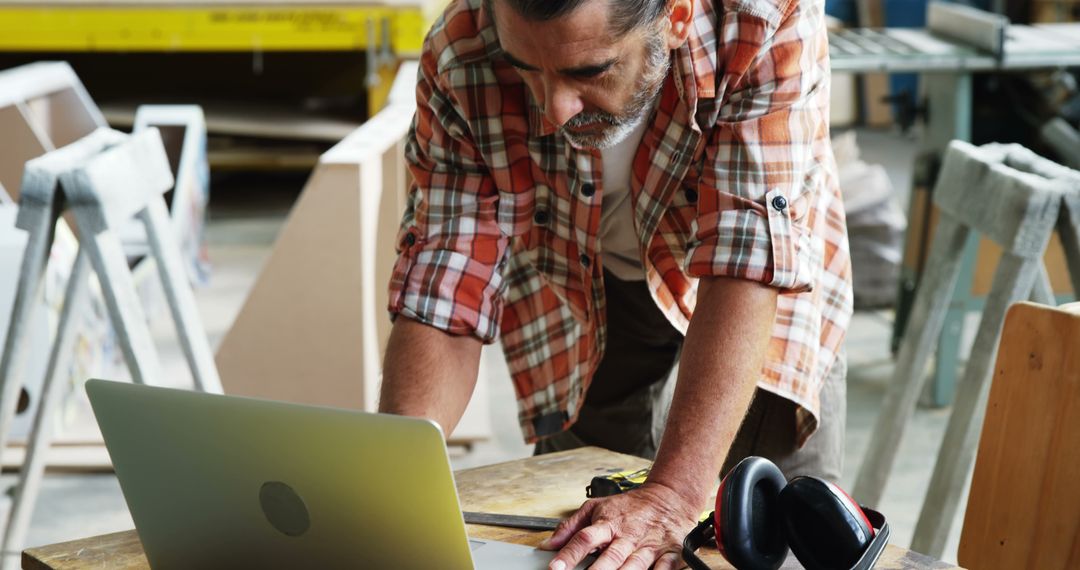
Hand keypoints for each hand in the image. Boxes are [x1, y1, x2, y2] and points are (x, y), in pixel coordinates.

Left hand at [539, 482, 700, 569]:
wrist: (668, 497)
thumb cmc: (629, 507)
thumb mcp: (596, 508)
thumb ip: (570, 527)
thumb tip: (548, 545)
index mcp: (608, 524)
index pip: (584, 538)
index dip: (569, 555)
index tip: (555, 568)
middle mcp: (628, 536)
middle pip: (610, 557)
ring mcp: (650, 546)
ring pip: (635, 566)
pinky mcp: (670, 554)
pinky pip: (663, 569)